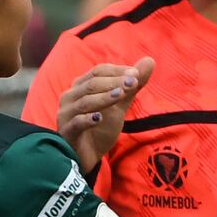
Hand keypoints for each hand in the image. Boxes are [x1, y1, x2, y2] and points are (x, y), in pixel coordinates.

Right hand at [58, 56, 150, 170]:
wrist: (87, 156)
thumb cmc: (100, 128)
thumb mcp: (119, 106)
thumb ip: (132, 86)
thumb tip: (150, 60)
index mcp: (81, 86)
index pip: (99, 71)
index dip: (117, 71)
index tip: (136, 74)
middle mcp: (71, 96)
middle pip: (92, 83)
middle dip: (114, 82)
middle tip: (134, 82)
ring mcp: (66, 114)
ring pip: (85, 101)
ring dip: (105, 97)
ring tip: (121, 95)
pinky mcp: (67, 132)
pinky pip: (76, 123)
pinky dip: (88, 119)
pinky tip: (100, 118)